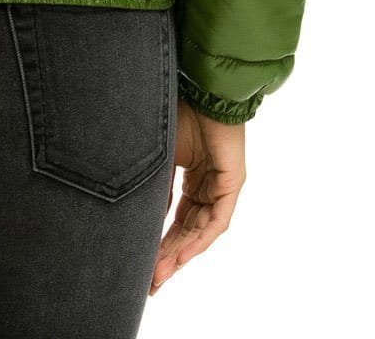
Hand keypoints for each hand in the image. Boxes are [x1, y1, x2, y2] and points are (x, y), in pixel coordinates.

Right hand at [149, 99, 245, 295]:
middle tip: (150, 283)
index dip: (159, 244)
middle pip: (187, 232)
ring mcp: (221, 188)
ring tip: (159, 276)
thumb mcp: (159, 158)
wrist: (200, 90)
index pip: (175, 220)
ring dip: (180, 254)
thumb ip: (155, 188)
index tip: (142, 266)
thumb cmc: (177, 113)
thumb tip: (142, 218)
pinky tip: (182, 256)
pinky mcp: (232, 185)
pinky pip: (216, 222)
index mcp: (192, 179)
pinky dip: (198, 240)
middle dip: (168, 258)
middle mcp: (208, 187)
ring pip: (200, 232)